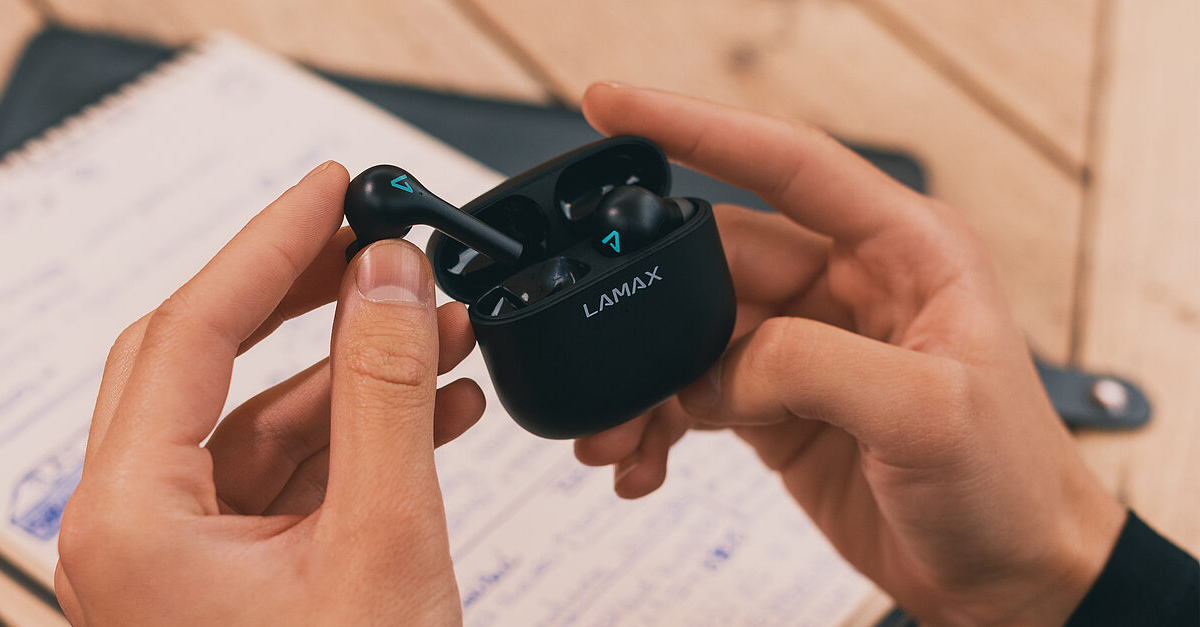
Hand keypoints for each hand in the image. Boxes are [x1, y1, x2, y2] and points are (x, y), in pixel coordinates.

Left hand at [56, 162, 481, 625]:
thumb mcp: (383, 536)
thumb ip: (387, 392)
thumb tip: (392, 275)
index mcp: (131, 524)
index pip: (190, 332)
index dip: (268, 246)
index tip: (332, 188)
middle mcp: (139, 533)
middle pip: (209, 361)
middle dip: (305, 298)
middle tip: (376, 240)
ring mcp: (190, 558)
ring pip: (263, 419)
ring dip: (356, 369)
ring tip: (442, 329)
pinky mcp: (243, 575)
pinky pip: (295, 473)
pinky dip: (364, 431)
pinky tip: (436, 404)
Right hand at [574, 84, 1123, 626]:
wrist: (1006, 578)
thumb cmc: (1008, 485)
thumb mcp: (925, 412)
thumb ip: (810, 365)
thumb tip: (715, 366)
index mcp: (901, 250)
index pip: (786, 162)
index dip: (697, 127)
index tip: (615, 109)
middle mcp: (848, 285)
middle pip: (718, 259)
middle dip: (646, 301)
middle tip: (600, 351)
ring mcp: (809, 345)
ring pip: (695, 333)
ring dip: (646, 380)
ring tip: (616, 434)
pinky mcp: (780, 403)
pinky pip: (697, 392)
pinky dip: (660, 422)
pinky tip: (644, 457)